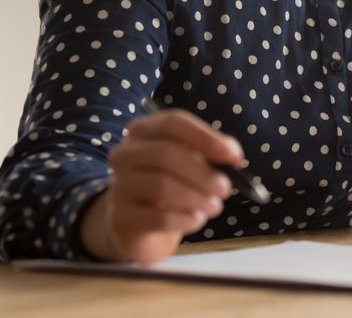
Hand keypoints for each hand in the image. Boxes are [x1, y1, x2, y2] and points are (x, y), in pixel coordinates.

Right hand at [78, 109, 241, 262]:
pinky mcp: (121, 217)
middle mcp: (125, 154)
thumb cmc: (171, 187)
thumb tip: (232, 153)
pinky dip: (185, 219)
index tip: (232, 156)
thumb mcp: (191, 164)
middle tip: (225, 189)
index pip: (172, 123)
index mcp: (143, 131)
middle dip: (202, 173)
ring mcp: (119, 185)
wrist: (140, 227)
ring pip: (161, 185)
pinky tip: (196, 220)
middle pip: (165, 154)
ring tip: (214, 206)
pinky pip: (158, 217)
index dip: (205, 137)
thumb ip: (212, 153)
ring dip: (196, 197)